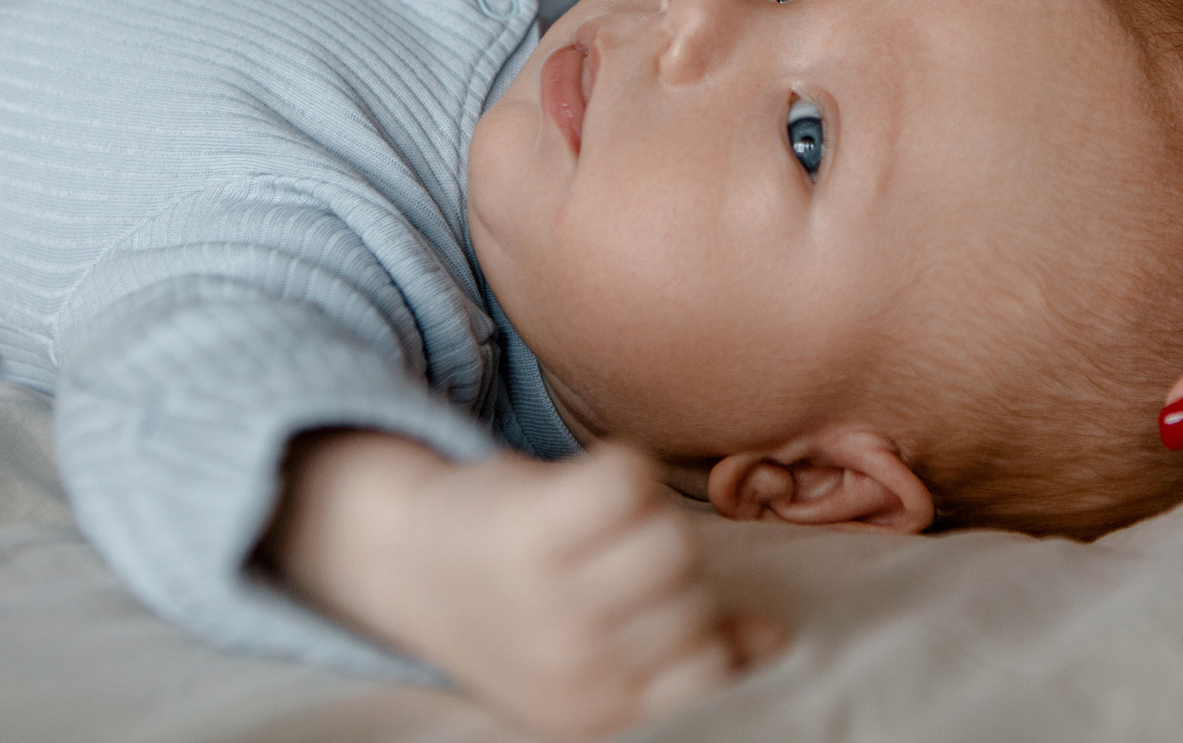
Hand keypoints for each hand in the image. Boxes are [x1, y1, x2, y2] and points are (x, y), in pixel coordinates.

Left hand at [271, 433, 784, 739]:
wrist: (409, 562)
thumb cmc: (528, 611)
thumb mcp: (604, 657)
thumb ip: (691, 652)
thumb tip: (773, 641)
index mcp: (591, 711)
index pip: (703, 672)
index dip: (700, 629)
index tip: (657, 610)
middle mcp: (567, 664)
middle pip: (691, 593)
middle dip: (672, 569)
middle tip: (619, 562)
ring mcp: (543, 595)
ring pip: (668, 537)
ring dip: (649, 520)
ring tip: (603, 530)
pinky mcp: (526, 523)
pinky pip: (629, 479)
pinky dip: (621, 471)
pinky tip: (585, 492)